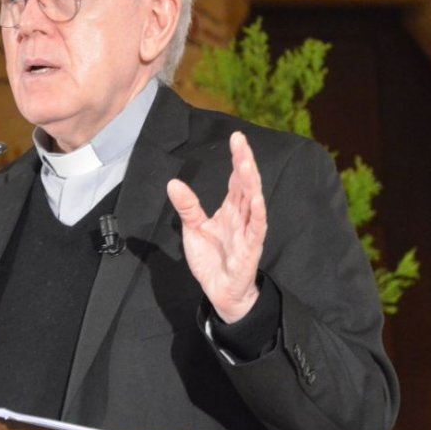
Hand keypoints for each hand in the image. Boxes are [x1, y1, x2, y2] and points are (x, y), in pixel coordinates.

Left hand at [166, 131, 266, 322]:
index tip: (236, 139)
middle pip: (246, 184)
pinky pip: (257, 229)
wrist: (219, 291)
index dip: (237, 159)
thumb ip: (187, 206)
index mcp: (230, 209)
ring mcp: (248, 231)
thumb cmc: (212, 259)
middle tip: (241, 141)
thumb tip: (173, 183)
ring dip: (251, 183)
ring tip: (247, 163)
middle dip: (244, 162)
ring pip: (253, 202)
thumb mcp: (193, 229)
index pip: (235, 180)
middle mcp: (242, 216)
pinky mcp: (250, 249)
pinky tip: (256, 200)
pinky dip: (257, 214)